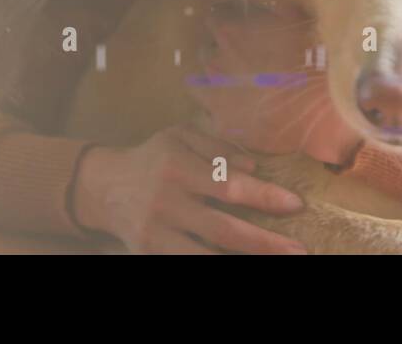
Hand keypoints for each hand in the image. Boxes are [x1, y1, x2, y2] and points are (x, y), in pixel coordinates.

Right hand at [71, 124, 309, 254]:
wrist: (102, 187)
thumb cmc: (154, 158)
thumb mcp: (180, 137)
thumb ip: (217, 147)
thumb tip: (254, 168)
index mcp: (177, 167)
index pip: (227, 185)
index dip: (263, 196)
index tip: (295, 204)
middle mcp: (166, 202)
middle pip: (223, 229)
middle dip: (264, 243)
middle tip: (299, 251)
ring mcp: (155, 233)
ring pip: (204, 256)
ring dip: (243, 261)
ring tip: (276, 261)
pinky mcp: (148, 253)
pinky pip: (185, 262)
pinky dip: (213, 264)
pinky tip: (237, 263)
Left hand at [191, 1, 363, 165]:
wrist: (325, 106)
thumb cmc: (315, 57)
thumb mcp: (299, 20)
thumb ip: (277, 10)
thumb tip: (271, 6)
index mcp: (230, 31)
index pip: (215, 17)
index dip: (229, 21)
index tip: (240, 26)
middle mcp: (215, 61)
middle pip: (206, 50)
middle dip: (220, 52)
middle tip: (242, 59)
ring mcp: (216, 95)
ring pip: (199, 84)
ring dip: (214, 81)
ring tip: (233, 87)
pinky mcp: (225, 124)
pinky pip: (211, 115)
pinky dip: (220, 111)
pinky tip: (237, 112)